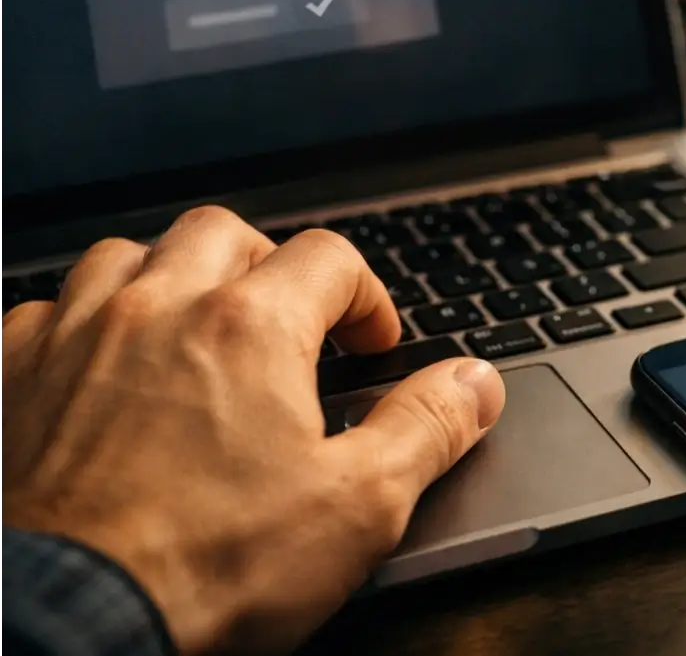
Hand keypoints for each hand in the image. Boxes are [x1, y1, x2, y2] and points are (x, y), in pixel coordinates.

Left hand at [2, 207, 505, 655]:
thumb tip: (476, 381)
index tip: (371, 344)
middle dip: (268, 264)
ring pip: (127, 255)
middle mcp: (158, 308)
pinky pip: (43, 312)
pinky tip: (97, 370)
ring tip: (192, 330)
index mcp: (252, 328)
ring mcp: (72, 338)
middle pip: (226, 232)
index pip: (330, 257)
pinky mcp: (8, 379)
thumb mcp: (359, 508)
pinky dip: (80, 326)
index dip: (365, 297)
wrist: (57, 628)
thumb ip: (427, 428)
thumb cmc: (203, 572)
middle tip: (289, 320)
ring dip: (169, 278)